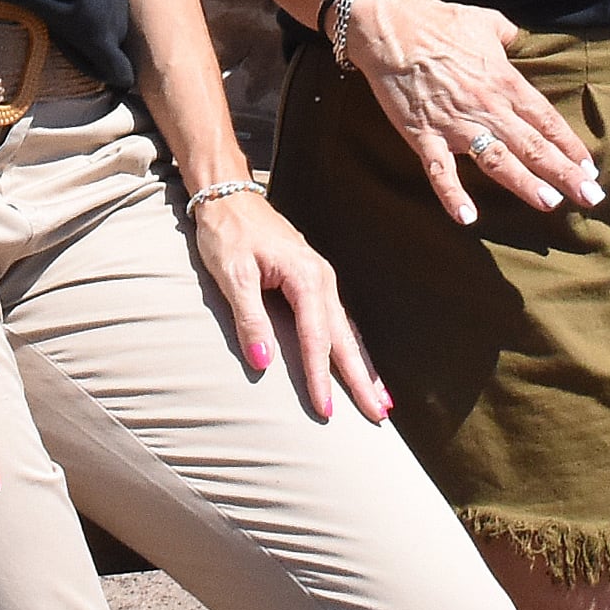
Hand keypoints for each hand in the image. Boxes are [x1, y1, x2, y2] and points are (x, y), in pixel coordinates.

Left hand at [181, 188, 392, 422]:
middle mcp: (322, 279)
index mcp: (306, 278)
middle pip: (345, 339)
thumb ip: (249, 318)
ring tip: (381, 398)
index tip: (326, 411)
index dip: (320, 378)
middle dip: (363, 379)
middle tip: (380, 414)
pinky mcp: (314, 281)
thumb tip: (262, 362)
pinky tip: (358, 361)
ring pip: (347, 331)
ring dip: (364, 366)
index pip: (316, 339)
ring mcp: (321, 279)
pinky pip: (338, 320)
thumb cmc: (228, 232)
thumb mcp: (232, 274)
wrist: (228, 196)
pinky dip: (351, 346)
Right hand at [344, 0, 603, 226]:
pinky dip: (452, 195)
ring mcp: (457, 125)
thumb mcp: (485, 21)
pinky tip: (467, 218)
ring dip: (525, 184)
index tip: (589, 168)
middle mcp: (488, 107)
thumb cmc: (438, 21)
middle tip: (591, 197)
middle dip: (564, 173)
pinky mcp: (424, 135)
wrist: (391, 26)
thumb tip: (517, 37)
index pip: (546, 120)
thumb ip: (507, 34)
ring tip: (550, 204)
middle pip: (533, 146)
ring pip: (498, 161)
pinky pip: (440, 171)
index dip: (569, 146)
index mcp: (505, 82)